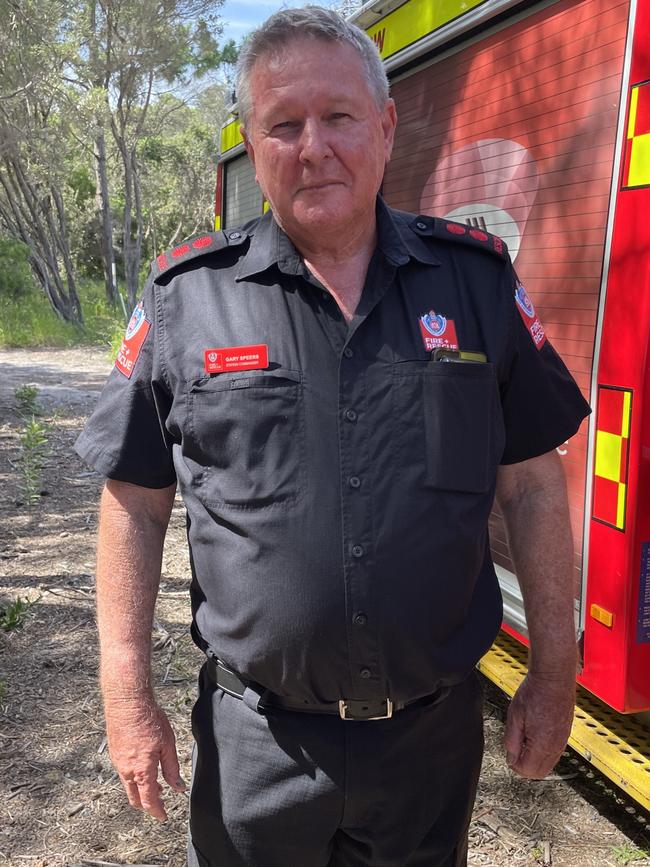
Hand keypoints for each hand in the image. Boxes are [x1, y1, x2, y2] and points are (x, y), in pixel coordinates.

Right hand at [105, 698, 185, 820]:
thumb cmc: (148, 719)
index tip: (163, 816)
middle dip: (147, 805)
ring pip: (128, 786)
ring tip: (154, 786)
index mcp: (142, 771)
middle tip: (159, 804)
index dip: (157, 811)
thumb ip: (172, 768)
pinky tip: (143, 769)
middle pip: (135, 798)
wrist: (127, 702)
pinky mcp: (114, 753)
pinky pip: (123, 773)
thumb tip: (178, 787)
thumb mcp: (167, 744)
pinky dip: (133, 778)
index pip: (149, 800)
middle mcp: (127, 770)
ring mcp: (118, 762)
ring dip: (140, 791)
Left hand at [504, 673, 574, 778]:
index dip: (515, 766)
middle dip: (525, 767)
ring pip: (549, 764)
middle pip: (540, 772)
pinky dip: (543, 752)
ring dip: (535, 760)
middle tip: (515, 753)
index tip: (509, 757)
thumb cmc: (535, 692)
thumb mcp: (514, 716)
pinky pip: (555, 753)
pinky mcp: (565, 734)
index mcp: (542, 743)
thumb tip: (511, 757)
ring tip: (524, 741)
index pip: (528, 770)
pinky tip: (534, 737)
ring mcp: (563, 740)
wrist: (553, 678)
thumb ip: (511, 740)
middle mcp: (555, 745)